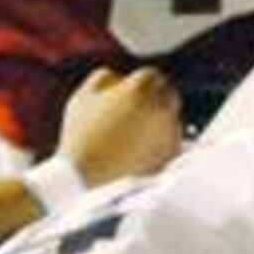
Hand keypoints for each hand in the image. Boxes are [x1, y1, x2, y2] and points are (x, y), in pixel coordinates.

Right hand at [54, 68, 183, 186]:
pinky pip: (172, 141)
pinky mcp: (172, 153)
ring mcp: (169, 130)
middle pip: (168, 95)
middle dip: (155, 101)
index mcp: (140, 88)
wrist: (86, 177)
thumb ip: (105, 78)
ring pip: (172, 118)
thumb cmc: (81, 136)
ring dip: (159, 122)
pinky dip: (161, 143)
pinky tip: (140, 151)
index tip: (132, 95)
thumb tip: (120, 78)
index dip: (140, 85)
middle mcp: (161, 106)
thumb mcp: (83, 96)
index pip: (152, 76)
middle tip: (136, 114)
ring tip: (134, 136)